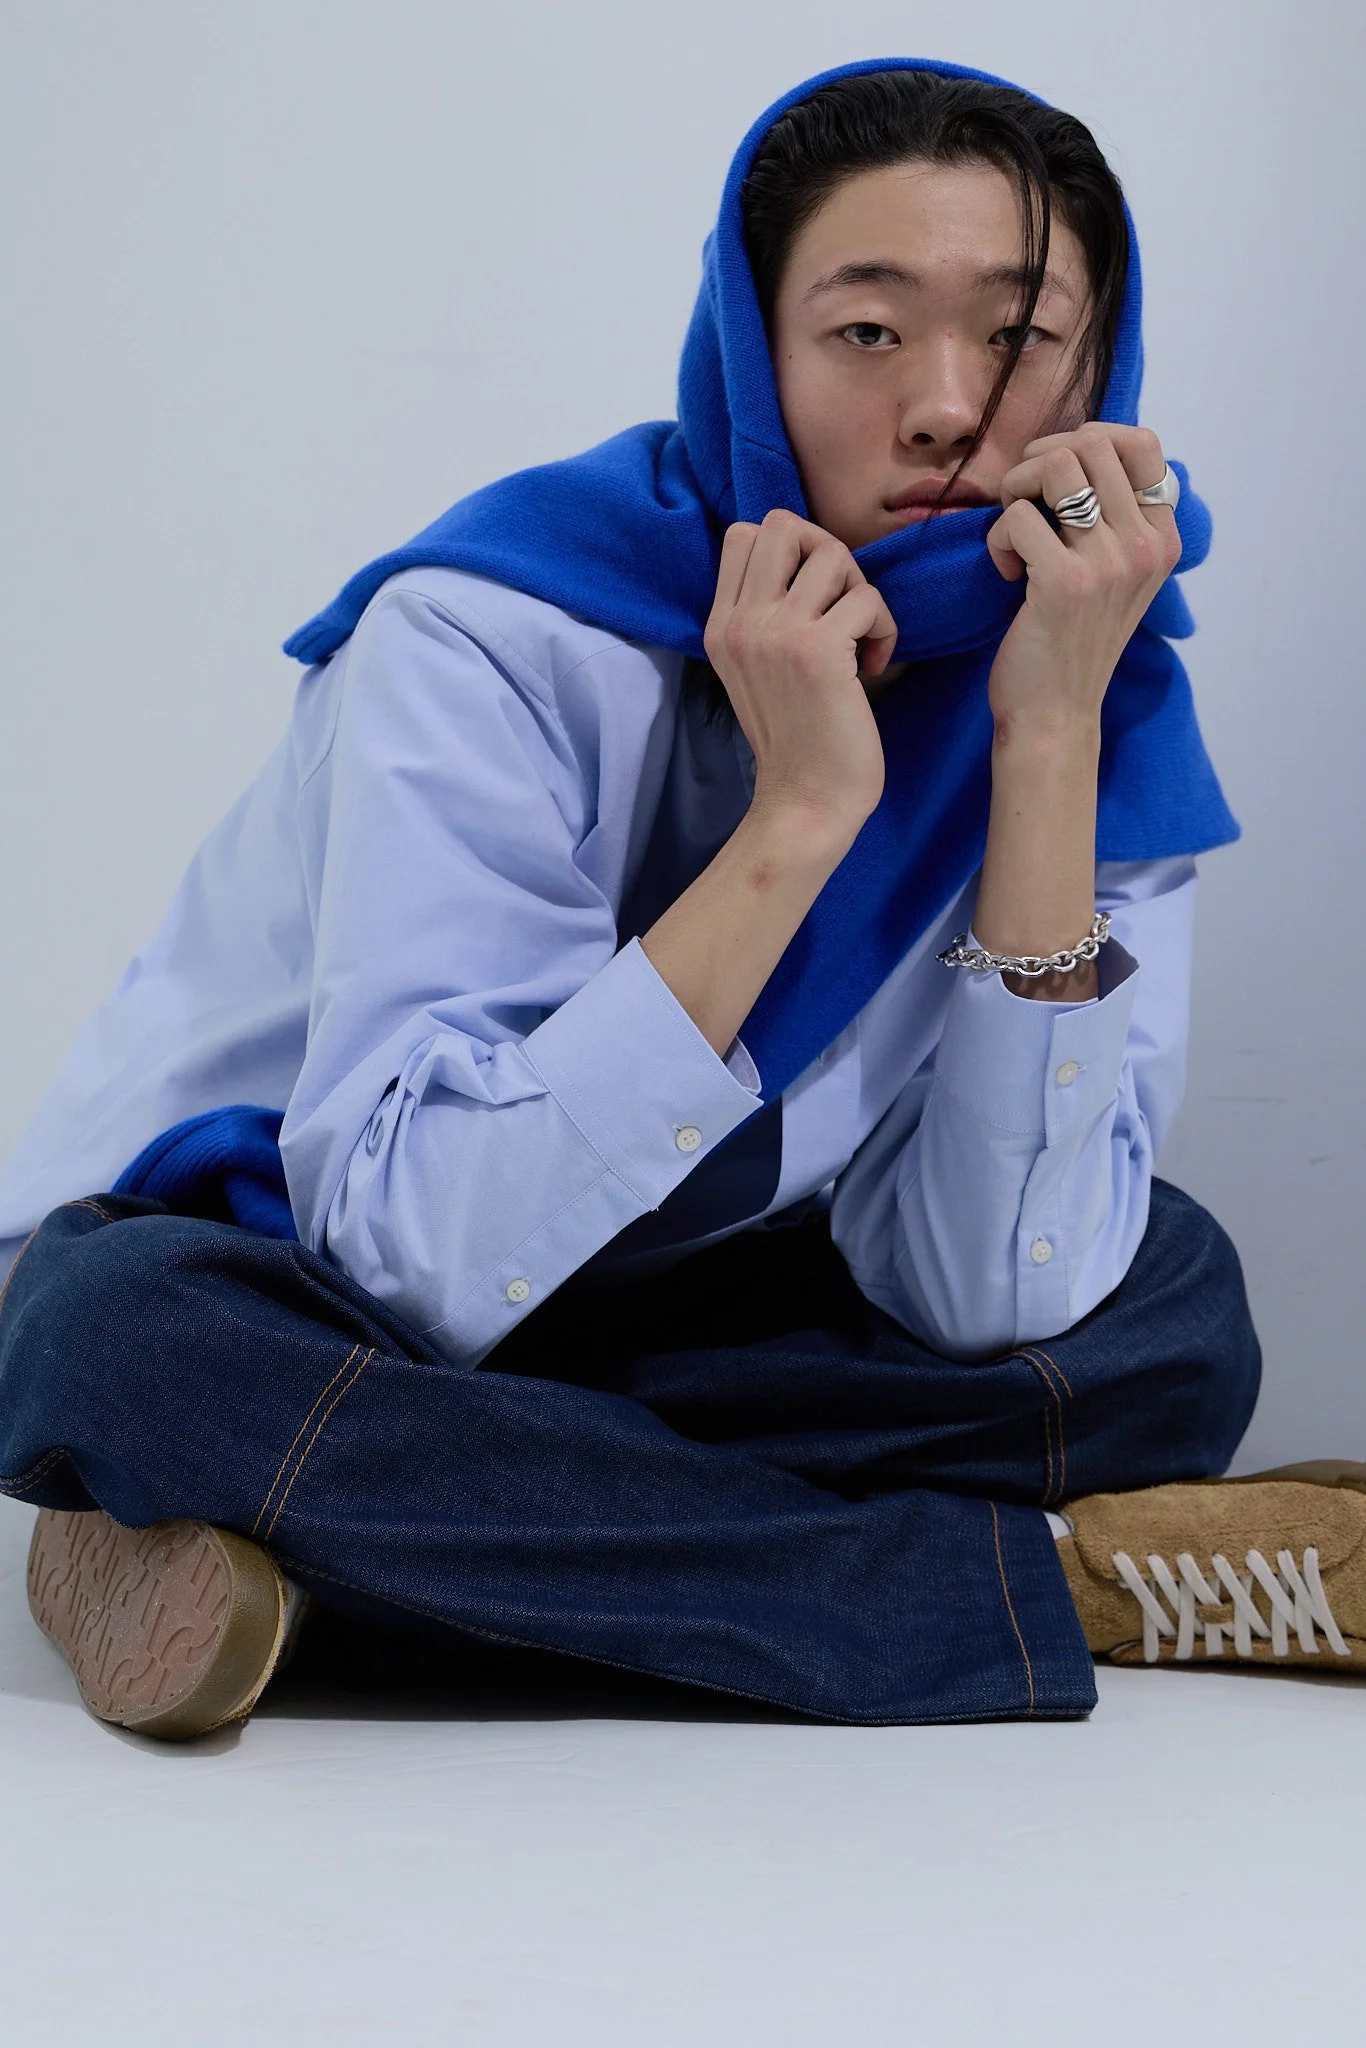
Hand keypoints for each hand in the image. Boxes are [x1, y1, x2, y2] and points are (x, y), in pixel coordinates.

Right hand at [703, 508, 898, 832]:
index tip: (812, 597)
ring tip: (859, 638)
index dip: (791, 550)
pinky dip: (884, 627)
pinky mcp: (818, 651)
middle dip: (825, 552)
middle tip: (840, 604)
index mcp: (720, 626)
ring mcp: (776, 633)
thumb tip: (810, 561)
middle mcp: (740, 623)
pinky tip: (873, 666)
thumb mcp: (756, 671)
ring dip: (860, 590)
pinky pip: (868, 598)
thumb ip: (764, 617)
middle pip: (782, 524)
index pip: (742, 535)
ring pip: (832, 553)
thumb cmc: (796, 740)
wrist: (806, 802)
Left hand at [984, 423, 1180, 739]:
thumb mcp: (1115, 575)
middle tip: (1023, 502)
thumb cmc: (1072, 640)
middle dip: (1040, 460)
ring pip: (1058, 465)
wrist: (1055, 713)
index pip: (1143, 443)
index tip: (1057, 475)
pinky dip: (997, 538)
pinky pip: (1016, 517)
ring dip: (1017, 486)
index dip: (1089, 438)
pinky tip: (1006, 573)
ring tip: (1012, 528)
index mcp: (1164, 539)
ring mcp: (1111, 564)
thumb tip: (1080, 447)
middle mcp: (1147, 547)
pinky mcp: (1065, 583)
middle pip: (1092, 443)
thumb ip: (1115, 518)